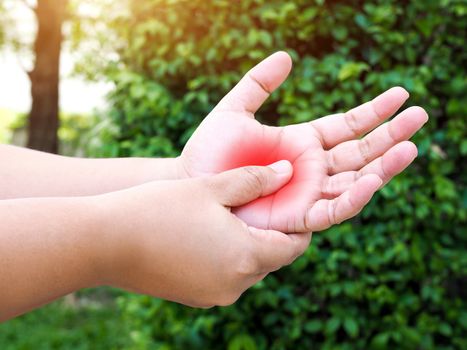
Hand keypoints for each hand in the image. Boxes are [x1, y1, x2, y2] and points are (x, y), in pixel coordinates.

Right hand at [95, 162, 309, 306]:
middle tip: (262, 205)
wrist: (103, 242)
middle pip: (272, 258)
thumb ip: (254, 180)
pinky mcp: (194, 296)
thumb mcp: (211, 187)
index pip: (294, 247)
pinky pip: (226, 276)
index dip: (298, 225)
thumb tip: (286, 173)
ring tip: (234, 216)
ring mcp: (213, 294)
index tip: (292, 204)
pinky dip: (228, 257)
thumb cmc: (158, 208)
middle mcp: (235, 284)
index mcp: (245, 257)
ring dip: (249, 245)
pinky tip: (210, 233)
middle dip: (272, 233)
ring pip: (248, 268)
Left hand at [179, 52, 427, 232]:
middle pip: (360, 152)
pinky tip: (373, 180)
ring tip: (409, 148)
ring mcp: (308, 193)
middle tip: (421, 116)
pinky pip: (333, 209)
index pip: (347, 125)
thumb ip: (259, 83)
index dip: (373, 111)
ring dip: (384, 167)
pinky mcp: (299, 217)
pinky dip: (354, 197)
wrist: (192, 185)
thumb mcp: (234, 110)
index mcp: (302, 142)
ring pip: (355, 181)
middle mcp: (312, 168)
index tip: (401, 94)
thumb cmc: (209, 152)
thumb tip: (286, 56)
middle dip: (390, 136)